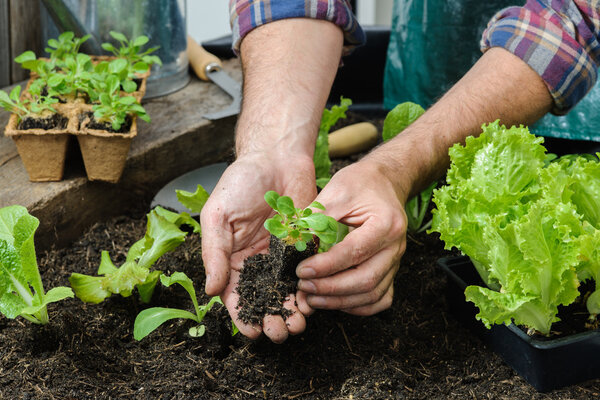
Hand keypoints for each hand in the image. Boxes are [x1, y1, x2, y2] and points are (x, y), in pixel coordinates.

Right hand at [200, 152, 316, 341]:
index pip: (235, 295)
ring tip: (297, 326)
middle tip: (279, 333)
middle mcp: (257, 262)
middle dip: (270, 320)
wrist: (277, 156)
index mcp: (232, 258)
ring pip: (286, 293)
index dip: (242, 316)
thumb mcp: (218, 216)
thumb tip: (211, 291)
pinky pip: (307, 274)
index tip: (251, 332)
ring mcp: (282, 256)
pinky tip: (312, 303)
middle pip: (263, 300)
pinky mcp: (304, 247)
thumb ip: (215, 253)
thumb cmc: (241, 181)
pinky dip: (309, 291)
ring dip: (291, 312)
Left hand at [295, 160, 407, 315]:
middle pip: (366, 280)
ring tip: (312, 298)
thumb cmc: (361, 183)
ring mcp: (396, 261)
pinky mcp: (391, 270)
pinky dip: (359, 306)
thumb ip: (317, 218)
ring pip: (373, 294)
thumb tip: (294, 244)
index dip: (326, 266)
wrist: (385, 182)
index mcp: (385, 224)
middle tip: (303, 287)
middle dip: (331, 289)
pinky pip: (381, 298)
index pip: (354, 252)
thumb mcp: (337, 191)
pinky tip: (335, 302)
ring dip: (340, 301)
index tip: (301, 270)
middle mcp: (395, 246)